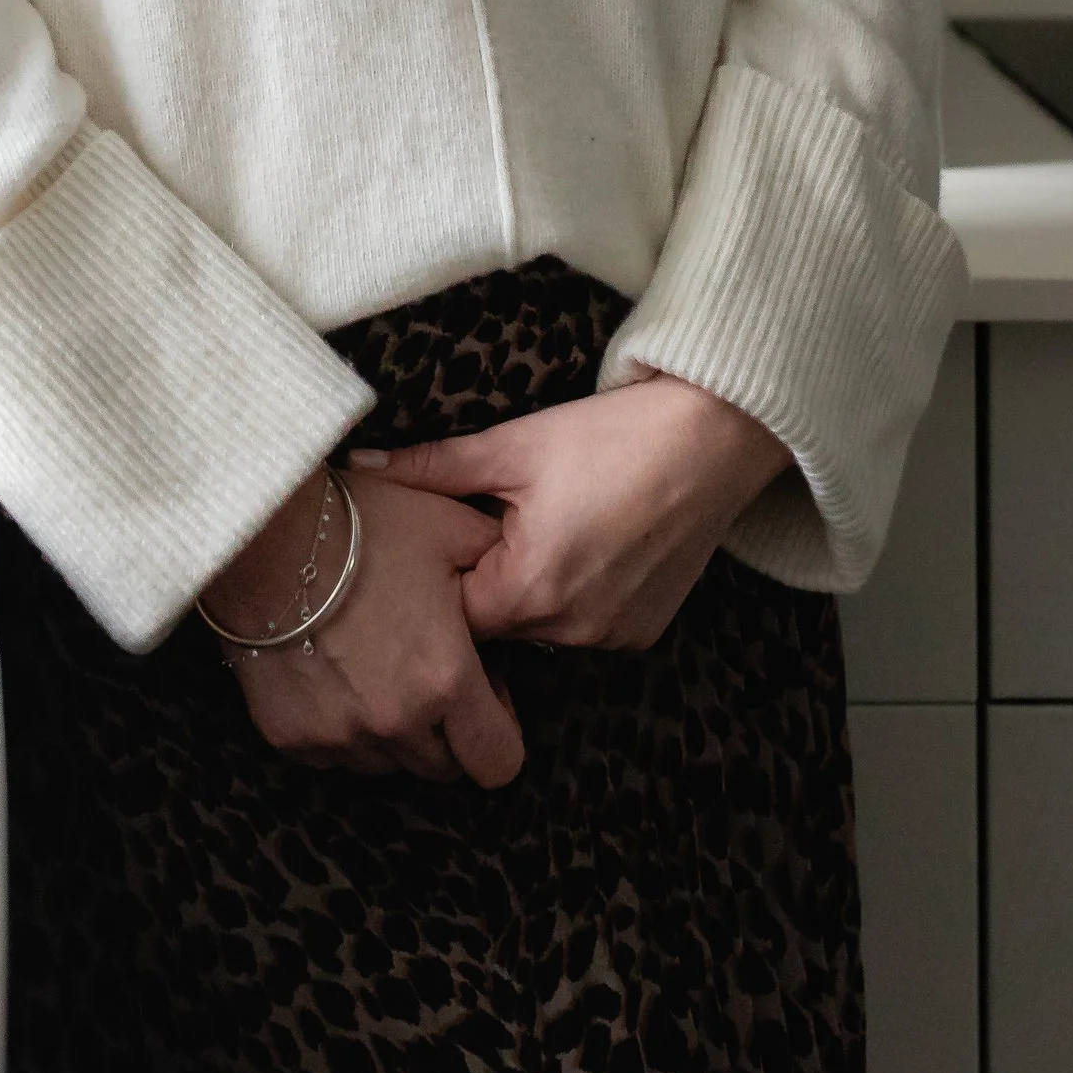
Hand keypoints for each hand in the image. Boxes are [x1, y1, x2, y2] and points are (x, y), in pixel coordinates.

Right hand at [200, 468, 524, 788]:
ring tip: (377, 665)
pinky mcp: (290, 736)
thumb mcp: (447, 527)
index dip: (498, 729)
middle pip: (443, 769)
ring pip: (387, 765)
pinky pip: (333, 755)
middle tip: (427, 668)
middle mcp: (394, 723)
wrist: (259, 531)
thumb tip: (523, 580)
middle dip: (446, 729)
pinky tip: (334, 672)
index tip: (481, 689)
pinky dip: (342, 727)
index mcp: (445, 679)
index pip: (499, 762)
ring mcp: (338, 736)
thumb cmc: (360, 524)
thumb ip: (496, 564)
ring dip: (393, 731)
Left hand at [356, 377, 791, 654]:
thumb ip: (429, 466)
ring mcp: (615, 637)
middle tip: (489, 522)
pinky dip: (574, 596)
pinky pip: (586, 627)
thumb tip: (358, 463)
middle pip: (495, 626)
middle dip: (482, 581)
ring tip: (542, 527)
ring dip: (530, 591)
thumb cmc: (610, 435)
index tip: (436, 539)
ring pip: (540, 629)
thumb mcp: (511, 445)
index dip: (437, 577)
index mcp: (529, 589)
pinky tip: (584, 542)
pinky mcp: (646, 631)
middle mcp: (573, 631)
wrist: (714, 435)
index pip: (451, 615)